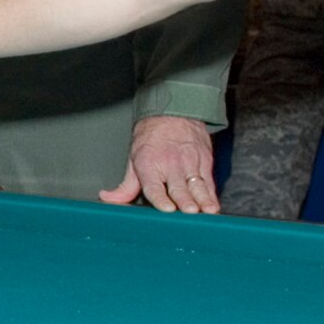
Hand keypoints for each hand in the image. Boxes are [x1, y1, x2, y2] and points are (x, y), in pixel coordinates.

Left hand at [99, 115, 216, 213]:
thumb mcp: (134, 159)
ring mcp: (190, 163)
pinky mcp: (205, 162)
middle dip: (184, 200)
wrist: (173, 113)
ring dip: (203, 199)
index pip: (154, 185)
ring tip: (208, 210)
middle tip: (189, 210)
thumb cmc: (151, 138)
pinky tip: (214, 207)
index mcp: (149, 164)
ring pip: (198, 185)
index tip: (167, 208)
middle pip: (178, 187)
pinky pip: (209, 183)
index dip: (160, 198)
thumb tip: (109, 198)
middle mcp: (170, 164)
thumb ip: (126, 186)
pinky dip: (212, 196)